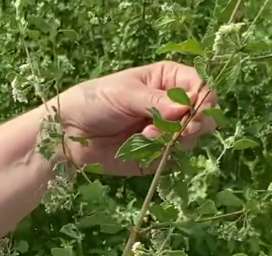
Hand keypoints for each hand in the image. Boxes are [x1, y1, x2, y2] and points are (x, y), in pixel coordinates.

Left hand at [55, 61, 218, 175]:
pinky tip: (142, 147)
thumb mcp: (125, 93)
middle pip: (202, 115)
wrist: (68, 134)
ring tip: (148, 135)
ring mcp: (164, 133)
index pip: (198, 87)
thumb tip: (184, 109)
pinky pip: (171, 159)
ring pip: (191, 139)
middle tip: (184, 129)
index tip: (196, 109)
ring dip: (175, 139)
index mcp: (166, 81)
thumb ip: (156, 102)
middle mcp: (170, 107)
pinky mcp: (155, 157)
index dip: (203, 98)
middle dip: (196, 123)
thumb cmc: (94, 101)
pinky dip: (161, 155)